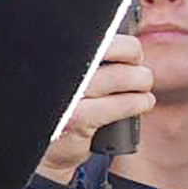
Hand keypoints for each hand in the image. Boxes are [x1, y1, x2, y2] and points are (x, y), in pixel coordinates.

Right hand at [37, 34, 153, 182]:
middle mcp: (56, 72)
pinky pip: (124, 103)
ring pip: (122, 76)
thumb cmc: (61, 110)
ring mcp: (67, 96)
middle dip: (133, 56)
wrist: (45, 154)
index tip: (128, 53)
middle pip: (110, 47)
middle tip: (136, 66)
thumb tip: (129, 46)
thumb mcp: (67, 80)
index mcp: (54, 58)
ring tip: (141, 86)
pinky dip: (139, 102)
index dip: (120, 43)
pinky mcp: (78, 119)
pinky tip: (142, 102)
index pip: (95, 34)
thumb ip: (87, 59)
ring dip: (141, 81)